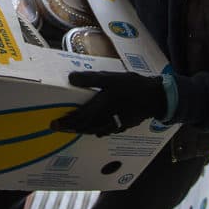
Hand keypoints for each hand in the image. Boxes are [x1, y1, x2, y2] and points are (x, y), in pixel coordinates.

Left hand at [51, 71, 165, 136]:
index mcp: (99, 109)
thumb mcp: (110, 78)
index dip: (65, 122)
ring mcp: (114, 126)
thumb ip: (90, 79)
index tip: (54, 124)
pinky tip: (94, 128)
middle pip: (84, 128)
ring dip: (82, 130)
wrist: (155, 98)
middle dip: (71, 127)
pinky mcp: (121, 126)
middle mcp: (104, 121)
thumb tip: (70, 78)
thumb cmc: (132, 87)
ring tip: (73, 127)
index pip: (78, 119)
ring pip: (93, 130)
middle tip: (59, 127)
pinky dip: (94, 129)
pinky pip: (103, 130)